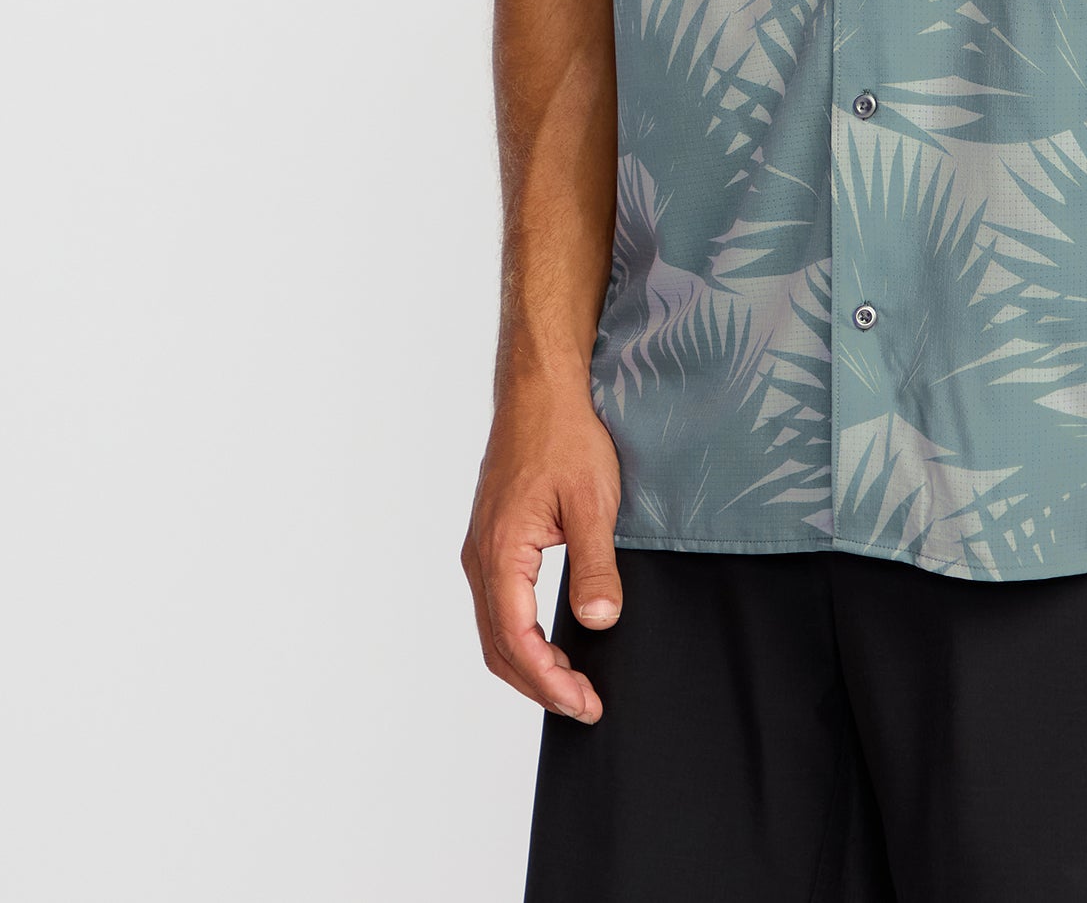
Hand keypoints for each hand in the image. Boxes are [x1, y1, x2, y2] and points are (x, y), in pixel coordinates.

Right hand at [462, 375, 623, 722]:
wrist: (541, 388)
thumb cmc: (566, 435)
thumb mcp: (593, 501)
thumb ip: (594, 565)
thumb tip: (599, 623)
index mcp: (499, 552)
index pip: (516, 640)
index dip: (548, 682)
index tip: (584, 704)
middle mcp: (480, 558)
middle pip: (499, 646)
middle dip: (540, 684)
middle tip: (586, 705)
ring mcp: (482, 549)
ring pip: (496, 629)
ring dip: (530, 665)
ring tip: (574, 684)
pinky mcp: (493, 541)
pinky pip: (499, 605)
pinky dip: (522, 637)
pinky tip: (553, 643)